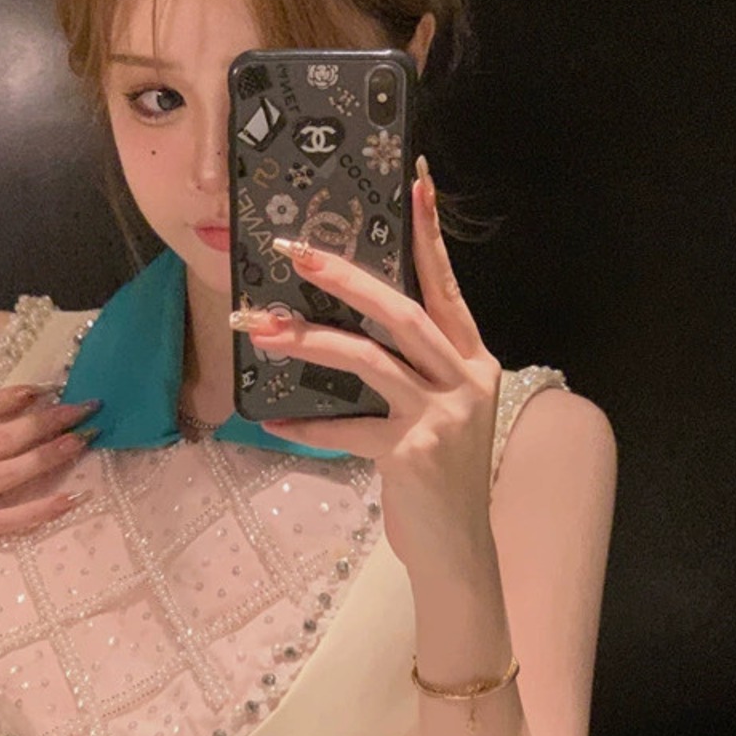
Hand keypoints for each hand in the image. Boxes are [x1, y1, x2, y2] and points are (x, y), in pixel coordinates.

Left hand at [244, 157, 500, 584]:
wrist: (459, 553)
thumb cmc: (440, 481)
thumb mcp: (436, 416)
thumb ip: (408, 375)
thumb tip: (342, 332)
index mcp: (473, 363)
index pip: (448, 287)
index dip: (431, 235)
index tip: (415, 183)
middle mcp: (465, 382)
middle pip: (403, 313)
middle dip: (346, 278)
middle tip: (297, 251)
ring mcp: (442, 418)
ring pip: (370, 360)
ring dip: (311, 339)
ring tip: (262, 328)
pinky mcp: (412, 454)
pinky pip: (347, 429)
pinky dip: (305, 425)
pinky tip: (269, 420)